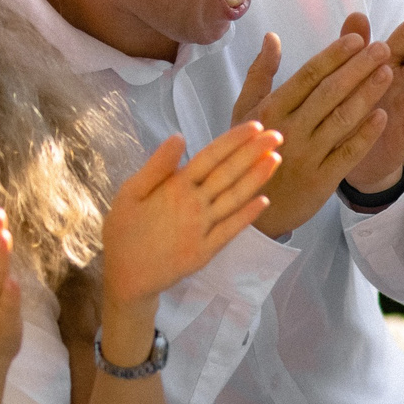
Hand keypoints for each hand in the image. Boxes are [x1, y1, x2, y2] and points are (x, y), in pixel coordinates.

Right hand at [100, 125, 283, 307]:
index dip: (234, 140)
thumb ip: (156, 167)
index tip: (255, 126)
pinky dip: (248, 215)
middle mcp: (192, 205)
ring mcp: (202, 229)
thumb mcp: (128, 194)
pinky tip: (265, 201)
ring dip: (257, 178)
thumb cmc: (124, 231)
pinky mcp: (207, 251)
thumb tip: (179, 136)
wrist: (124, 277)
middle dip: (254, 152)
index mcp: (173, 187)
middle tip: (278, 134)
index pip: (210, 157)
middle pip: (228, 173)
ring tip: (276, 158)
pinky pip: (231, 230)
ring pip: (235, 198)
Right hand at [230, 26, 395, 237]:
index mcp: (270, 110)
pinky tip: (383, 115)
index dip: (335, 55)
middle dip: (358, 68)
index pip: (308, 76)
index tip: (359, 38)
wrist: (249, 207)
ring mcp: (306, 156)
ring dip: (367, 94)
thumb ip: (260, 74)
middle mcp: (288, 130)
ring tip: (389, 72)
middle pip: (329, 93)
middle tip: (384, 47)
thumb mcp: (245, 112)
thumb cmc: (249, 150)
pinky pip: (348, 153)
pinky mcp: (321, 179)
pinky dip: (366, 134)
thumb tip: (272, 37)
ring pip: (342, 120)